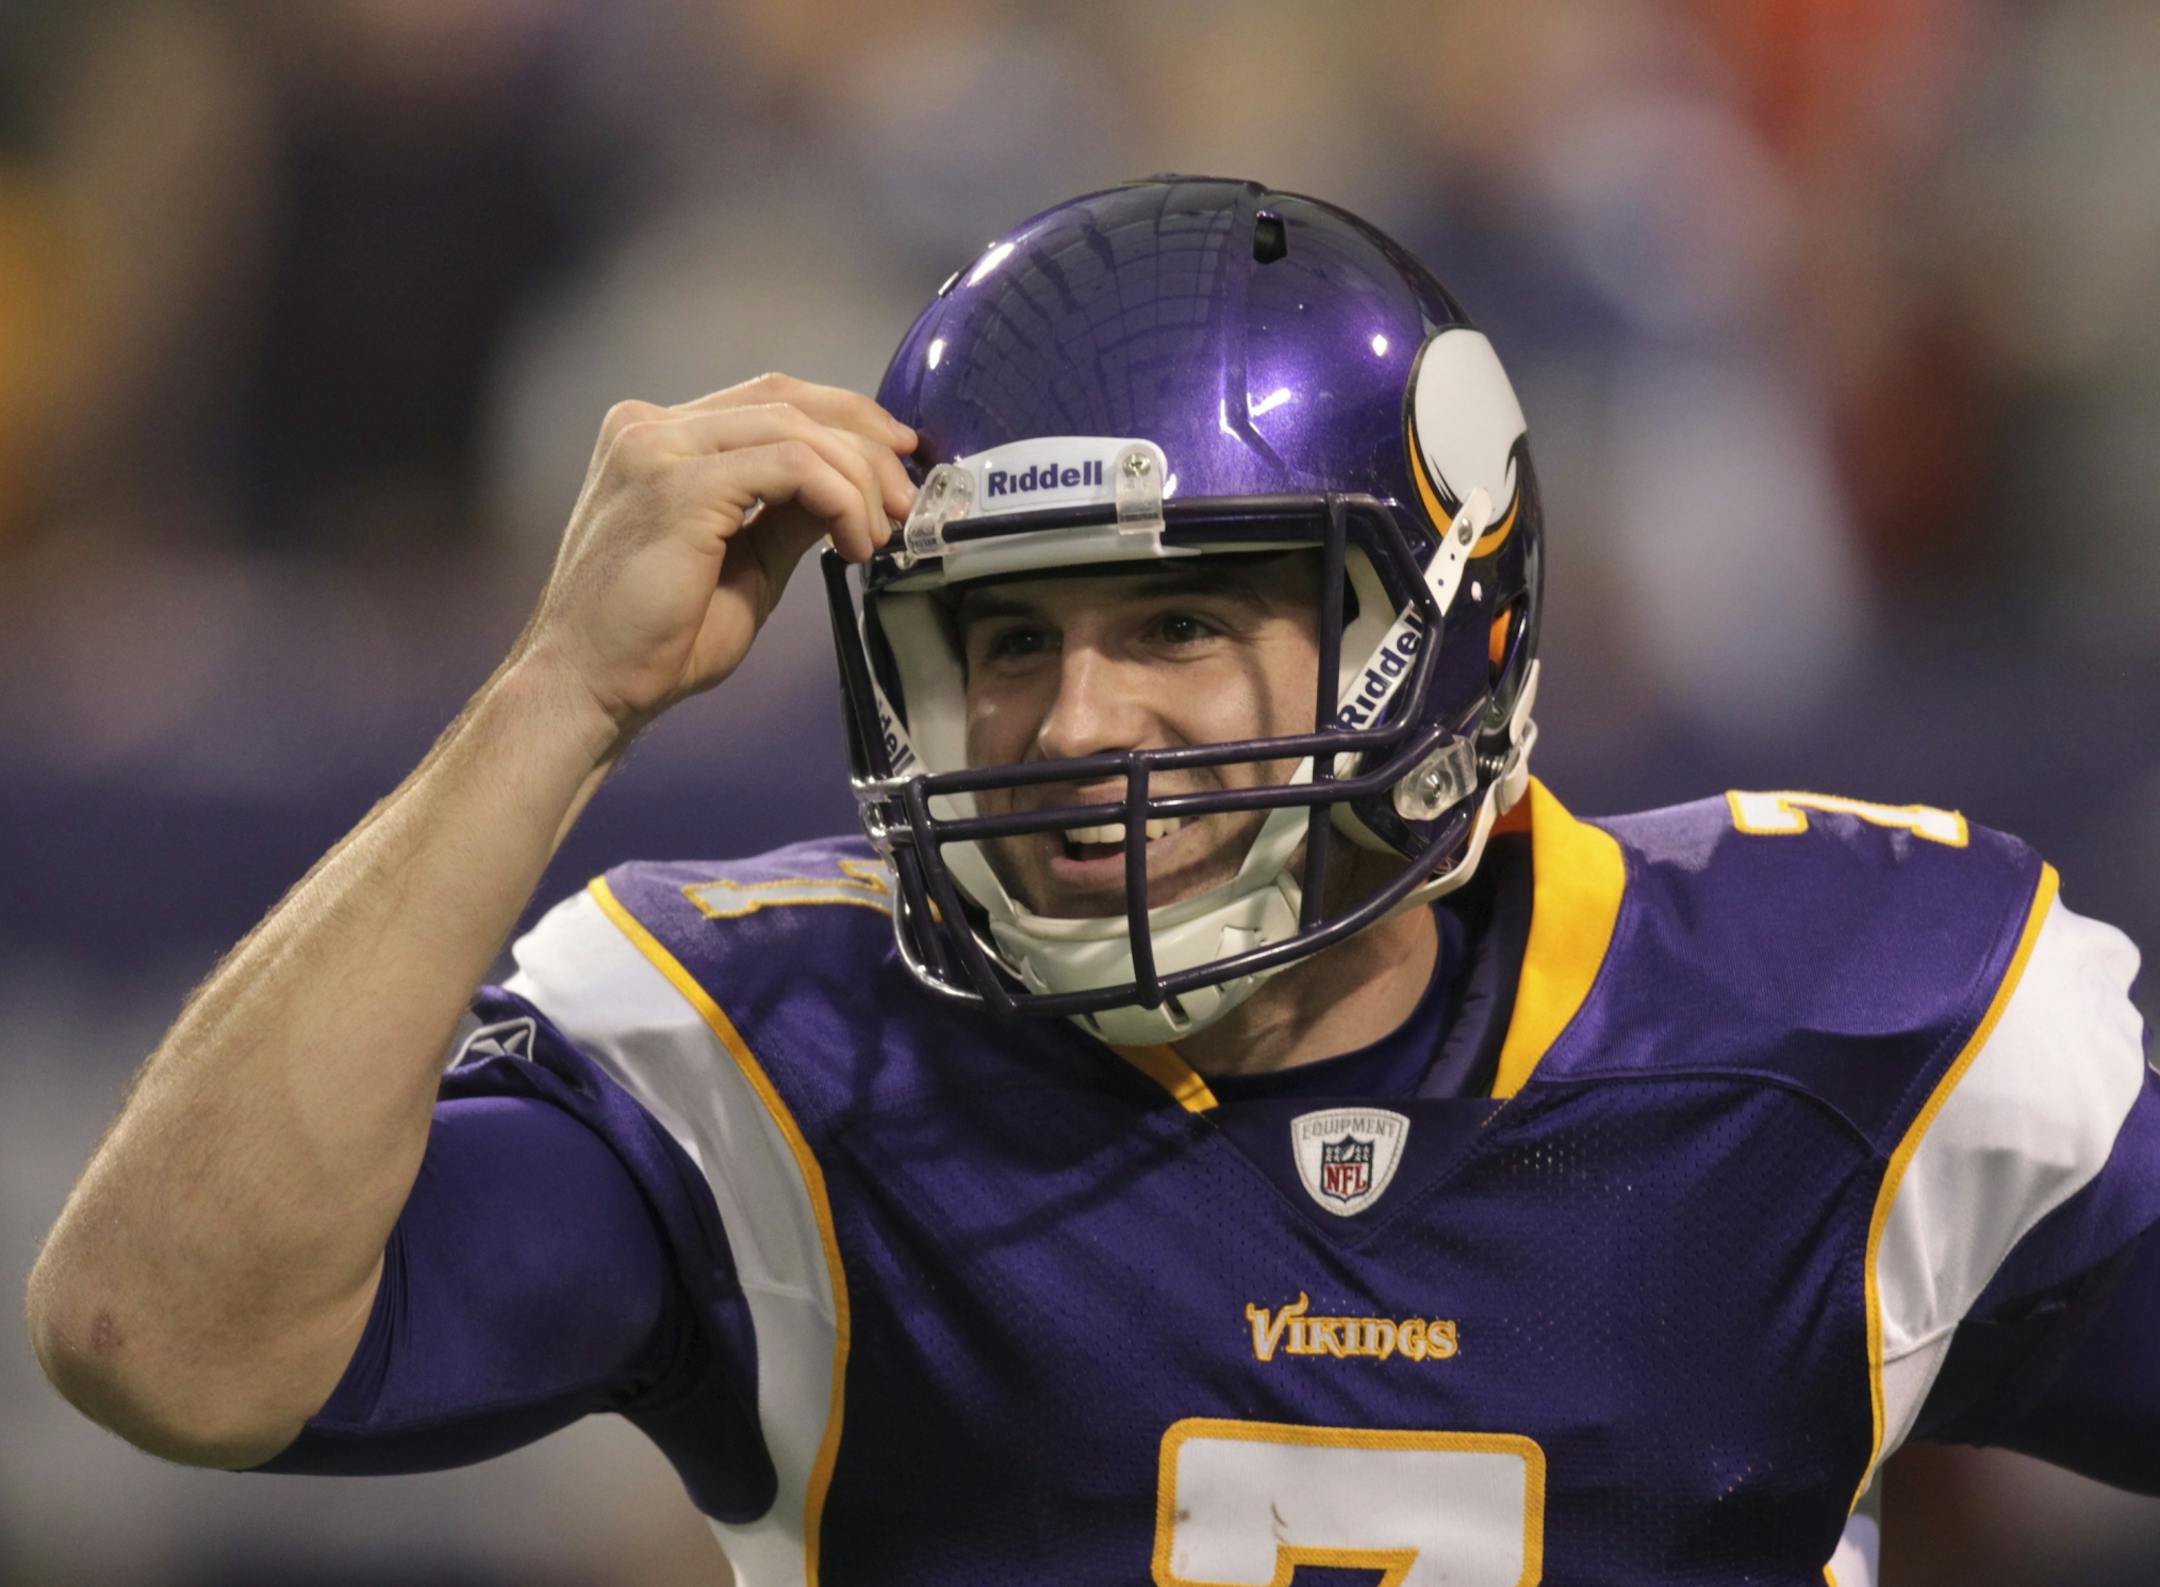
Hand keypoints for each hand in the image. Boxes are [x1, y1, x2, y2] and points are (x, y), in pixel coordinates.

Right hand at [514, 372, 916, 742]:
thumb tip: (856, 486)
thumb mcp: (745, 561)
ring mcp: (656, 449)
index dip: (845, 419)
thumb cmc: (656, 640)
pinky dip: (840, 499)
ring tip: (879, 537)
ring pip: (796, 428)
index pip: (769, 399)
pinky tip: (852, 545)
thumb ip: (790, 514)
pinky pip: (791, 466)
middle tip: (907, 500)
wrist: (588, 689)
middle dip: (866, 444)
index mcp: (656, 437)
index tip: (897, 458)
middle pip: (787, 399)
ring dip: (859, 480)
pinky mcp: (676, 485)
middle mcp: (649, 428)